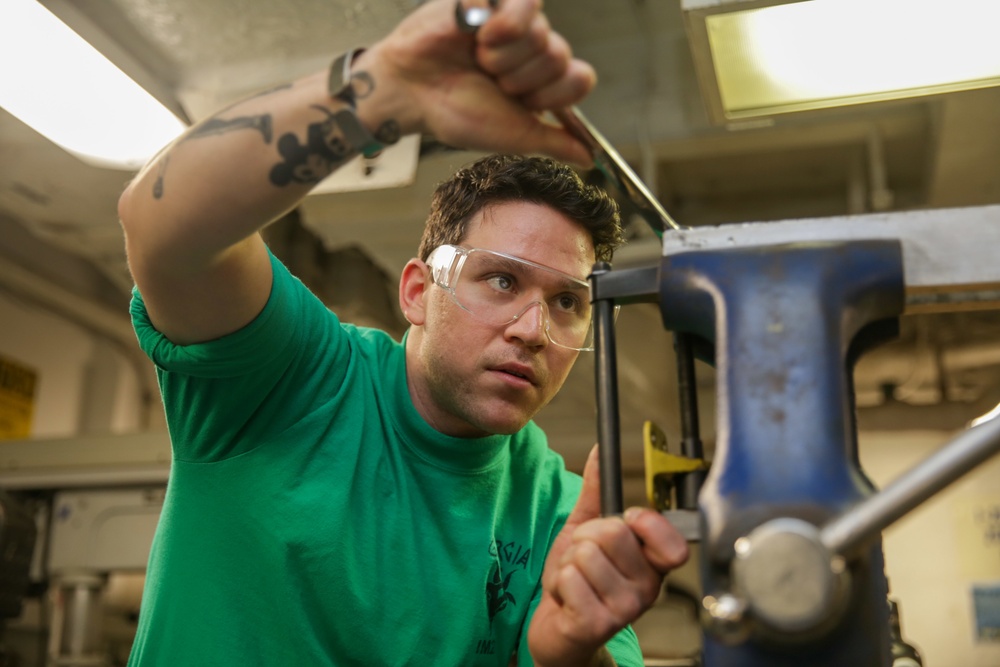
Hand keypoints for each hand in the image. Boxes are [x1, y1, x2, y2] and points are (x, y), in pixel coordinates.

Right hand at [365, 0, 595, 164]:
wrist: (411, 92)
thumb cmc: (456, 112)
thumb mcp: (513, 136)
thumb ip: (553, 142)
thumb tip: (588, 158)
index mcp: (542, 78)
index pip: (580, 78)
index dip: (552, 94)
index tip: (521, 102)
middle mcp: (533, 46)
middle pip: (560, 56)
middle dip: (520, 78)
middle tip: (490, 80)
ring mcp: (514, 19)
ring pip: (542, 32)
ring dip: (503, 57)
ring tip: (477, 60)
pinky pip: (522, 0)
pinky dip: (499, 25)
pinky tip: (472, 35)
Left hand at [528, 446, 689, 666]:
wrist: (558, 631)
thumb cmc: (578, 582)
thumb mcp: (585, 531)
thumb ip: (595, 493)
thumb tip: (599, 452)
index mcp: (653, 564)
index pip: (668, 536)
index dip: (641, 520)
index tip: (626, 522)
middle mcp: (647, 588)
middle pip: (612, 532)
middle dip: (584, 539)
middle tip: (584, 559)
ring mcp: (625, 609)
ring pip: (585, 553)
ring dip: (568, 563)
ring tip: (574, 581)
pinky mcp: (599, 624)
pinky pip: (568, 577)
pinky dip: (558, 583)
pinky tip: (567, 598)